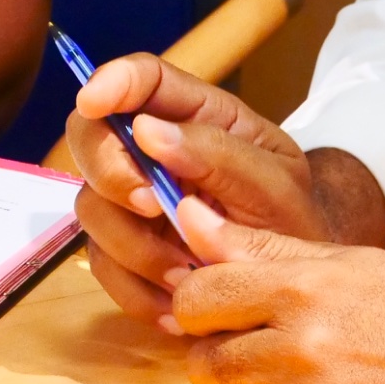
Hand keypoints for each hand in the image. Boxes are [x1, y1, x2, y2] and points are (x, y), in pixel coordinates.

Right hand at [66, 54, 334, 324]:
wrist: (293, 283)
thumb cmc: (290, 219)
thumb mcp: (275, 184)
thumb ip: (217, 153)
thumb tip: (147, 131)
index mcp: (196, 115)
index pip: (142, 77)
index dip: (110, 80)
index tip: (94, 101)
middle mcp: (152, 151)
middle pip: (91, 137)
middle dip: (112, 173)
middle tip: (154, 208)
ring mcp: (131, 201)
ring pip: (90, 206)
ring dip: (132, 245)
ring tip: (187, 273)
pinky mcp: (124, 251)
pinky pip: (102, 265)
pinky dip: (136, 290)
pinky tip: (177, 305)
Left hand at [171, 200, 384, 383]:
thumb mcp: (349, 264)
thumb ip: (264, 247)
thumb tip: (189, 216)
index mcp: (300, 291)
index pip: (196, 300)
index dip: (199, 309)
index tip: (219, 317)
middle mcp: (302, 350)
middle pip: (205, 365)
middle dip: (229, 363)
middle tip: (269, 358)